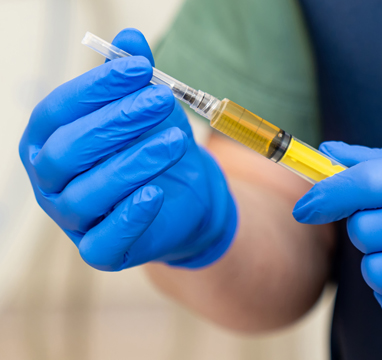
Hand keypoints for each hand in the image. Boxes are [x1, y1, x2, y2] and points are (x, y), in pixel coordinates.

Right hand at [19, 28, 235, 270]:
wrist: (186, 196)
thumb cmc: (154, 145)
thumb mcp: (150, 108)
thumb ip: (137, 76)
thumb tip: (131, 38)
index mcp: (47, 139)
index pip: (57, 110)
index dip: (96, 87)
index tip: (140, 67)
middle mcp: (49, 180)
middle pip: (67, 152)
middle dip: (115, 122)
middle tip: (159, 100)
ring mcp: (71, 219)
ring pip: (87, 193)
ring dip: (133, 162)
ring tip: (175, 139)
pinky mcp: (100, 251)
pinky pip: (104, 240)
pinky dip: (129, 216)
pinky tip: (156, 192)